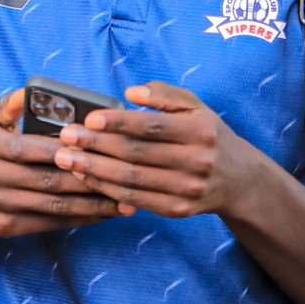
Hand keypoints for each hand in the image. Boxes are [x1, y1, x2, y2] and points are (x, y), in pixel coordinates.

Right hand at [0, 88, 134, 237]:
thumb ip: (9, 105)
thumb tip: (31, 90)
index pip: (37, 149)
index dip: (71, 151)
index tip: (102, 149)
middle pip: (50, 180)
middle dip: (90, 180)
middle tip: (125, 176)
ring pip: (53, 206)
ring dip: (92, 206)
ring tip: (124, 201)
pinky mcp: (5, 227)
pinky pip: (47, 224)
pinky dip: (76, 220)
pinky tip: (101, 215)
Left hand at [54, 81, 264, 218]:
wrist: (238, 180)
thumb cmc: (207, 135)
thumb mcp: (195, 106)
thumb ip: (164, 95)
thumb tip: (131, 93)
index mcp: (200, 130)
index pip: (153, 126)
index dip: (119, 122)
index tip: (90, 118)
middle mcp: (196, 161)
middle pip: (137, 154)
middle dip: (96, 145)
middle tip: (66, 137)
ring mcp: (187, 189)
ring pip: (132, 179)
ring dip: (94, 170)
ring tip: (67, 158)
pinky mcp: (177, 210)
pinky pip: (135, 199)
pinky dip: (107, 189)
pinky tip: (86, 177)